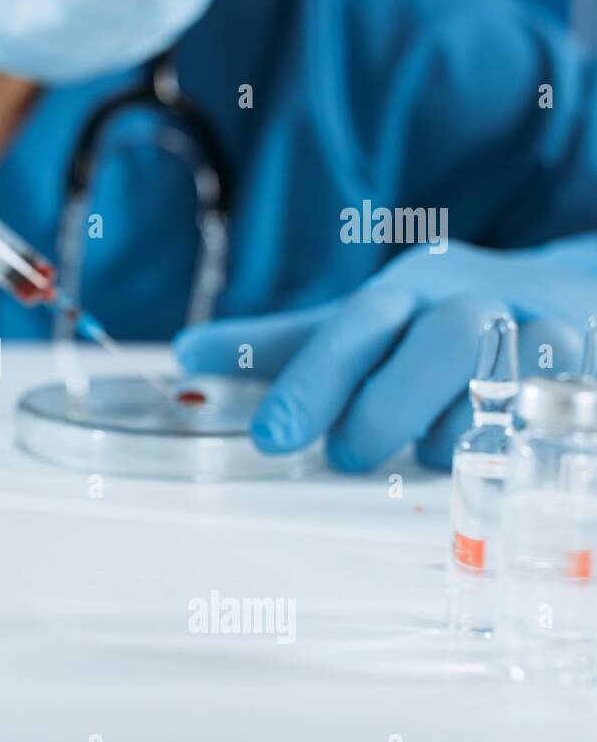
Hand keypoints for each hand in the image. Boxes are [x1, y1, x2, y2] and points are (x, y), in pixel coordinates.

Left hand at [173, 242, 591, 470]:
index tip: (269, 439)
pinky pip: (550, 415)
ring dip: (452, 435)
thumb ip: (283, 345)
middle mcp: (475, 301)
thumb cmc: (443, 316)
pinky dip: (516, 439)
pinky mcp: (583, 368)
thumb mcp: (365, 320)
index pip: (353, 328)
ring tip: (428, 441)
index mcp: (410, 287)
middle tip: (349, 454)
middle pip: (435, 348)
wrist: (571, 289)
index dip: (310, 384)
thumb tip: (185, 353)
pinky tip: (495, 442)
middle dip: (386, 410)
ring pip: (499, 390)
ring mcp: (539, 332)